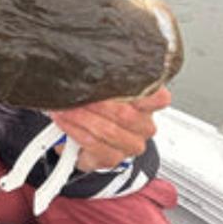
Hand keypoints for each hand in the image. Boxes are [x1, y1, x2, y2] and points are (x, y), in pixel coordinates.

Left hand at [50, 86, 170, 171]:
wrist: (83, 140)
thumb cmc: (97, 110)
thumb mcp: (105, 89)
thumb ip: (107, 78)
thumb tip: (87, 64)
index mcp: (149, 105)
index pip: (158, 97)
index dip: (140, 90)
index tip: (113, 81)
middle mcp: (144, 126)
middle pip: (126, 114)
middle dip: (97, 102)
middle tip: (76, 93)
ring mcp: (130, 145)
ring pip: (108, 131)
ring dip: (81, 117)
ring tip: (63, 106)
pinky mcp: (113, 159)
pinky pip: (93, 144)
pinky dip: (74, 130)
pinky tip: (64, 120)